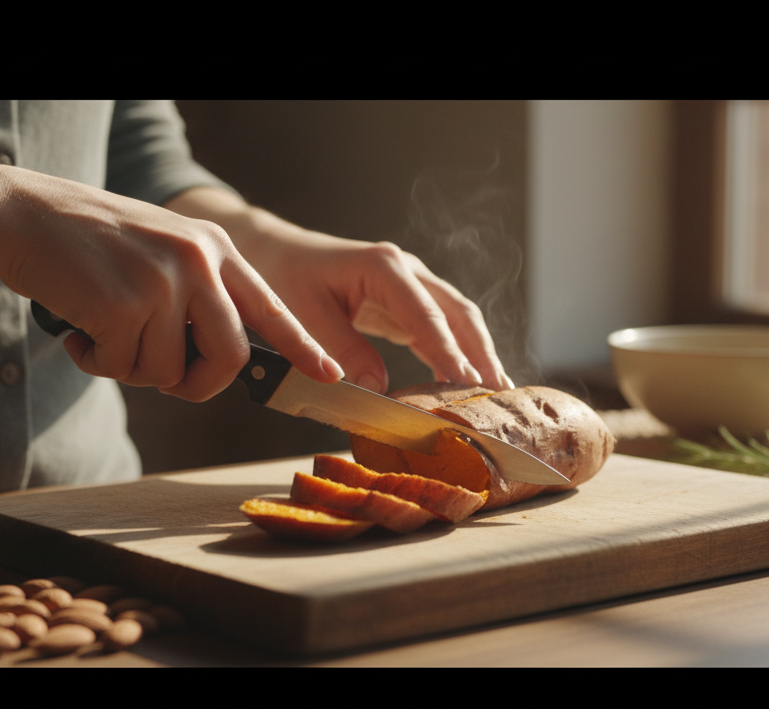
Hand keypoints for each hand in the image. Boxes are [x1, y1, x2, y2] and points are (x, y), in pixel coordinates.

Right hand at [0, 169, 342, 400]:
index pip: (271, 307)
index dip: (301, 347)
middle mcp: (198, 262)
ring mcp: (163, 282)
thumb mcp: (162, 251)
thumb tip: (220, 361)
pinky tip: (78, 329)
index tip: (328, 374)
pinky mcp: (123, 305)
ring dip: (131, 368)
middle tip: (162, 378)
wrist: (24, 215)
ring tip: (102, 330)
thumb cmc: (90, 244)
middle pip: (229, 357)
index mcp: (215, 249)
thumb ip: (198, 294)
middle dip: (197, 385)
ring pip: (167, 371)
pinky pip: (122, 368)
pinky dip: (96, 361)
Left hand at [165, 187, 511, 393]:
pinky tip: (467, 384)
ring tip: (496, 394)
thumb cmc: (282, 277)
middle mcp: (406, 271)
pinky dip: (456, 355)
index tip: (466, 382)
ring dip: (477, 355)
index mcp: (383, 266)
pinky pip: (440, 329)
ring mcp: (410, 285)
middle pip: (458, 312)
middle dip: (480, 353)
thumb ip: (341, 350)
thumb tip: (379, 388)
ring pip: (458, 319)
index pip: (426, 313)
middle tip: (497, 394)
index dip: (448, 350)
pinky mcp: (405, 303)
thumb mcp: (304, 316)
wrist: (271, 254)